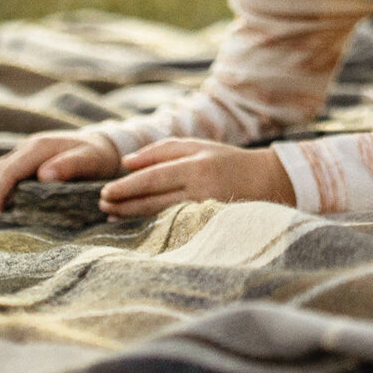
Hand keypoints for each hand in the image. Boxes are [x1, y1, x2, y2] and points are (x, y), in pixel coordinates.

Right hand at [0, 132, 121, 218]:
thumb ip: (69, 166)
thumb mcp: (91, 160)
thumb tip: (43, 175)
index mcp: (39, 147)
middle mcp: (28, 147)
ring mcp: (26, 152)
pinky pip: (6, 172)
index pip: (8, 171)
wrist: (106, 144)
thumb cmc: (99, 156)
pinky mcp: (28, 160)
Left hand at [99, 139, 295, 219]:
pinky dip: (153, 225)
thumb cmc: (228, 161)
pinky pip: (175, 225)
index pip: (153, 178)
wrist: (270, 181)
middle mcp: (201, 188)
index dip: (127, 187)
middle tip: (102, 205)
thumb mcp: (198, 146)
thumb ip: (162, 151)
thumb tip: (127, 163)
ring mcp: (206, 209)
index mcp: (196, 166)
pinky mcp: (211, 224)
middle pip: (153, 199)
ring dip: (133, 216)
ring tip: (113, 216)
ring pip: (161, 215)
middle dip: (124, 203)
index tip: (105, 192)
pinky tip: (138, 226)